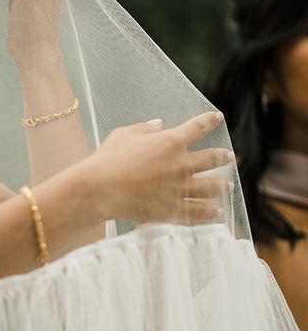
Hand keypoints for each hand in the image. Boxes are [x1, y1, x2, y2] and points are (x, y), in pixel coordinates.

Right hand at [76, 111, 231, 224]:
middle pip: (211, 159)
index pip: (197, 127)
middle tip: (229, 157)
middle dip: (222, 157)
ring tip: (228, 186)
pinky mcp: (173, 210)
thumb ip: (144, 129)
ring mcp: (180, 189)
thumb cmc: (108, 158)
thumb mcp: (123, 135)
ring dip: (222, 186)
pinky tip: (216, 212)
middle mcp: (181, 165)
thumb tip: (158, 124)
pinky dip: (210, 212)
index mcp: (170, 142)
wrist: (101, 188)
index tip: (217, 117)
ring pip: (211, 188)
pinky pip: (198, 212)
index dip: (209, 121)